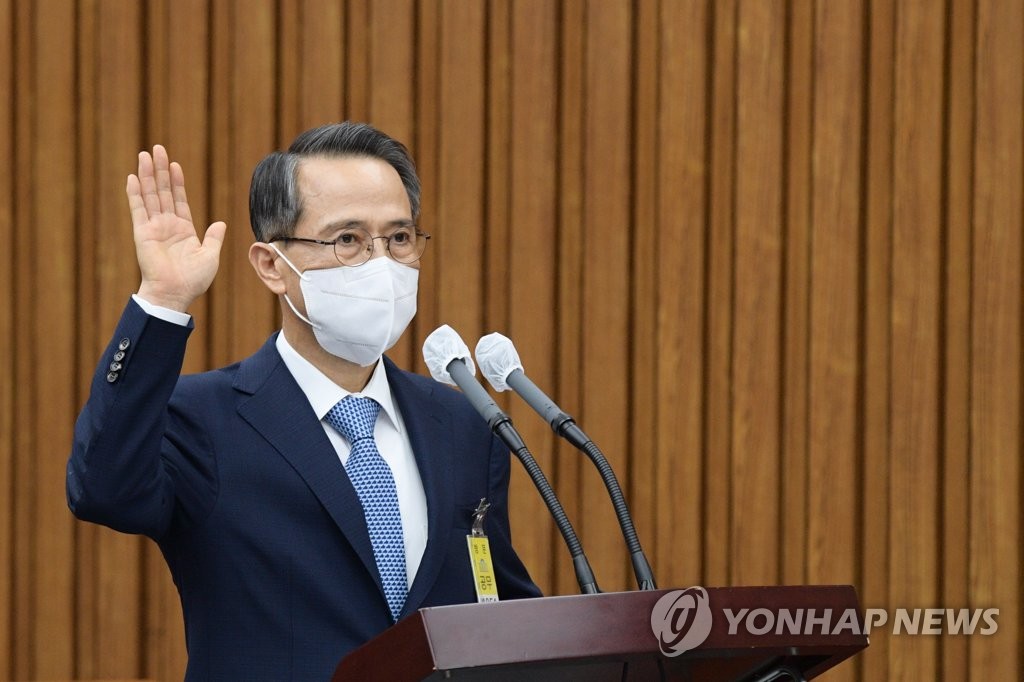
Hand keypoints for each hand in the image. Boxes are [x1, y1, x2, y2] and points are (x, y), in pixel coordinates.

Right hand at [129, 145, 225, 311]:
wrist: (176, 293)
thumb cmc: (193, 280)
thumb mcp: (210, 256)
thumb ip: (213, 238)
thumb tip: (221, 223)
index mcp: (183, 230)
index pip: (179, 199)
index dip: (177, 182)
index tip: (175, 164)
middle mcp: (167, 225)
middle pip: (163, 191)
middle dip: (160, 170)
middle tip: (157, 149)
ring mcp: (154, 227)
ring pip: (150, 195)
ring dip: (147, 175)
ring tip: (144, 155)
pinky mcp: (142, 233)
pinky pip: (138, 209)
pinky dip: (135, 193)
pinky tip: (132, 177)